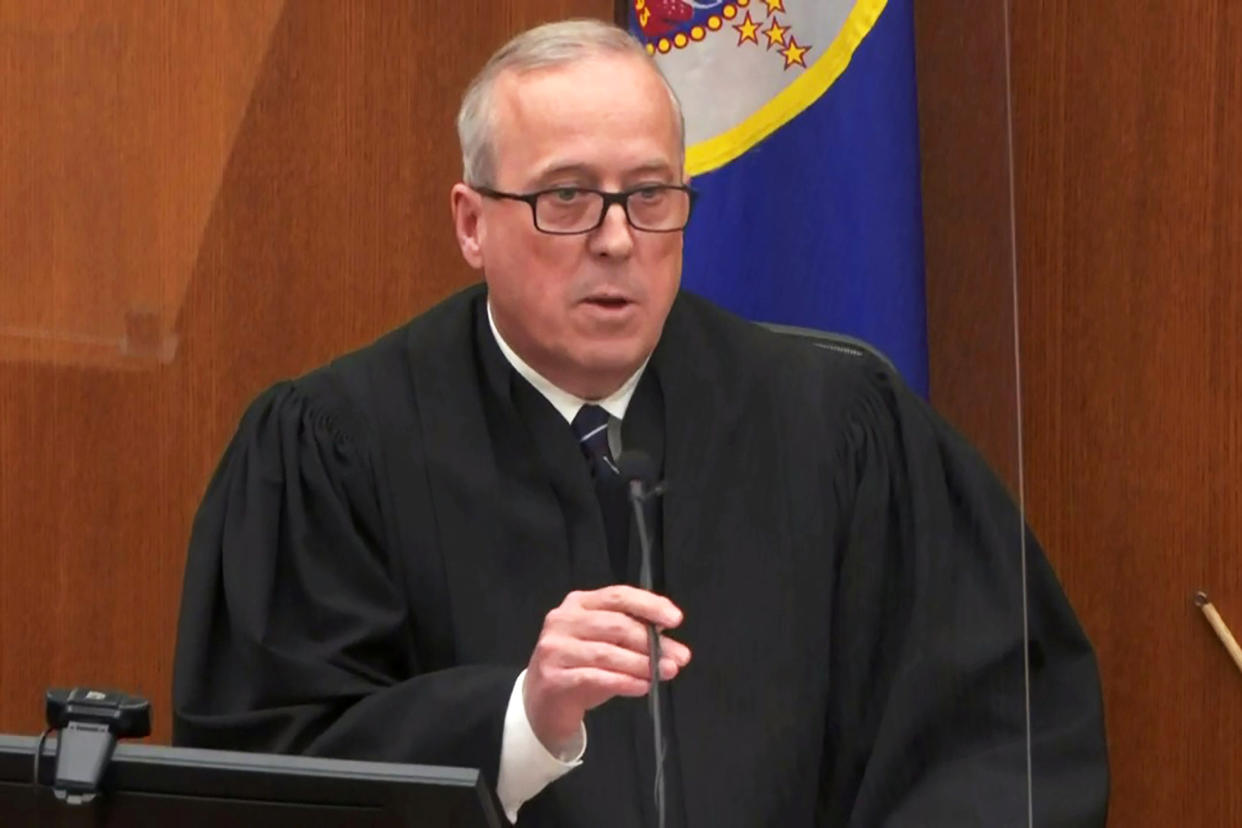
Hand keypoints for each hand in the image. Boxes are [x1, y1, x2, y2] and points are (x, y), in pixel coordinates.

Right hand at [523, 585, 691, 754]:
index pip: (618, 596)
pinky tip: (642, 686)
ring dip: (643, 664)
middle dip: (653, 642)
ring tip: (664, 672)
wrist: (543, 703)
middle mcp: (563, 620)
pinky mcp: (553, 677)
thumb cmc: (580, 668)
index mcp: (578, 603)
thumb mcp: (604, 643)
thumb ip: (629, 632)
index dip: (649, 605)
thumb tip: (666, 633)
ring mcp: (555, 649)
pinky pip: (596, 677)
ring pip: (608, 653)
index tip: (675, 618)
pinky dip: (624, 682)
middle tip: (679, 657)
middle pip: (616, 625)